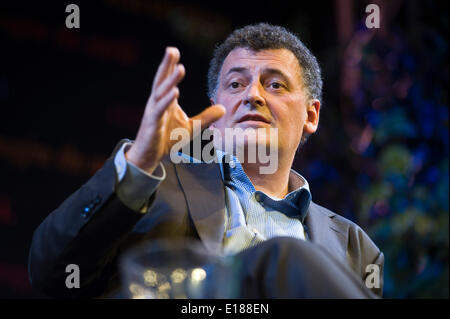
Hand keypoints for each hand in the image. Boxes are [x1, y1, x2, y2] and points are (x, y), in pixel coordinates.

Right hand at [126, 47, 225, 173]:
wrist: (150, 156)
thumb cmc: (167, 139)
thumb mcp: (192, 127)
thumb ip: (206, 117)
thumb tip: (223, 108)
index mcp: (166, 101)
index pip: (168, 80)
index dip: (171, 65)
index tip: (174, 51)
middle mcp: (157, 102)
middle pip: (162, 80)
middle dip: (166, 65)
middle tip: (171, 50)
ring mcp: (154, 112)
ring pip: (162, 92)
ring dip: (170, 80)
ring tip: (180, 68)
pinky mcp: (153, 123)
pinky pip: (160, 110)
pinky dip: (167, 100)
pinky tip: (175, 92)